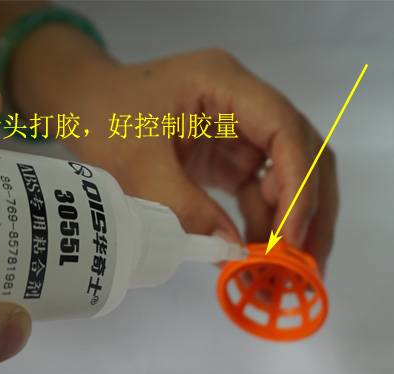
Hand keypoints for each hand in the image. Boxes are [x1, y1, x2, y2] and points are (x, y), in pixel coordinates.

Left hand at [12, 27, 337, 272]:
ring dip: (292, 222)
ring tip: (286, 269)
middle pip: (303, 151)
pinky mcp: (232, 154)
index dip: (297, 185)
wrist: (82, 106)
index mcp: (225, 84)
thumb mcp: (139, 168)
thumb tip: (231, 254)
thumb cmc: (101, 121)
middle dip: (311, 209)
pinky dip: (263, 223)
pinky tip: (257, 254)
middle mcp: (245, 103)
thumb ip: (186, 210)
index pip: (284, 130)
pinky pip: (261, 189)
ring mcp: (242, 129)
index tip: (289, 238)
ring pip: (290, 174)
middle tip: (309, 262)